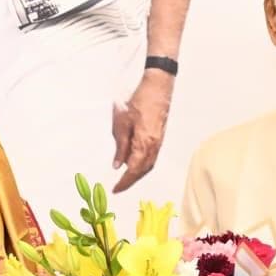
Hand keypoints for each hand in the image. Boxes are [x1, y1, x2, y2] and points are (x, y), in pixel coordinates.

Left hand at [111, 69, 173, 192]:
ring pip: (148, 165)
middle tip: (118, 187)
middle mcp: (154, 146)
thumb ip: (120, 146)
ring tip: (124, 177)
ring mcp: (159, 142)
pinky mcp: (159, 137)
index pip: (133, 170)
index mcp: (145, 144)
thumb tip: (117, 164)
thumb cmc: (139, 100)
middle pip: (142, 171)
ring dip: (137, 173)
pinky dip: (142, 163)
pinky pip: (151, 157)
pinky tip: (133, 161)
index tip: (115, 189)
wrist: (158, 86)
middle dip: (130, 181)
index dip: (124, 182)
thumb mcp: (122, 123)